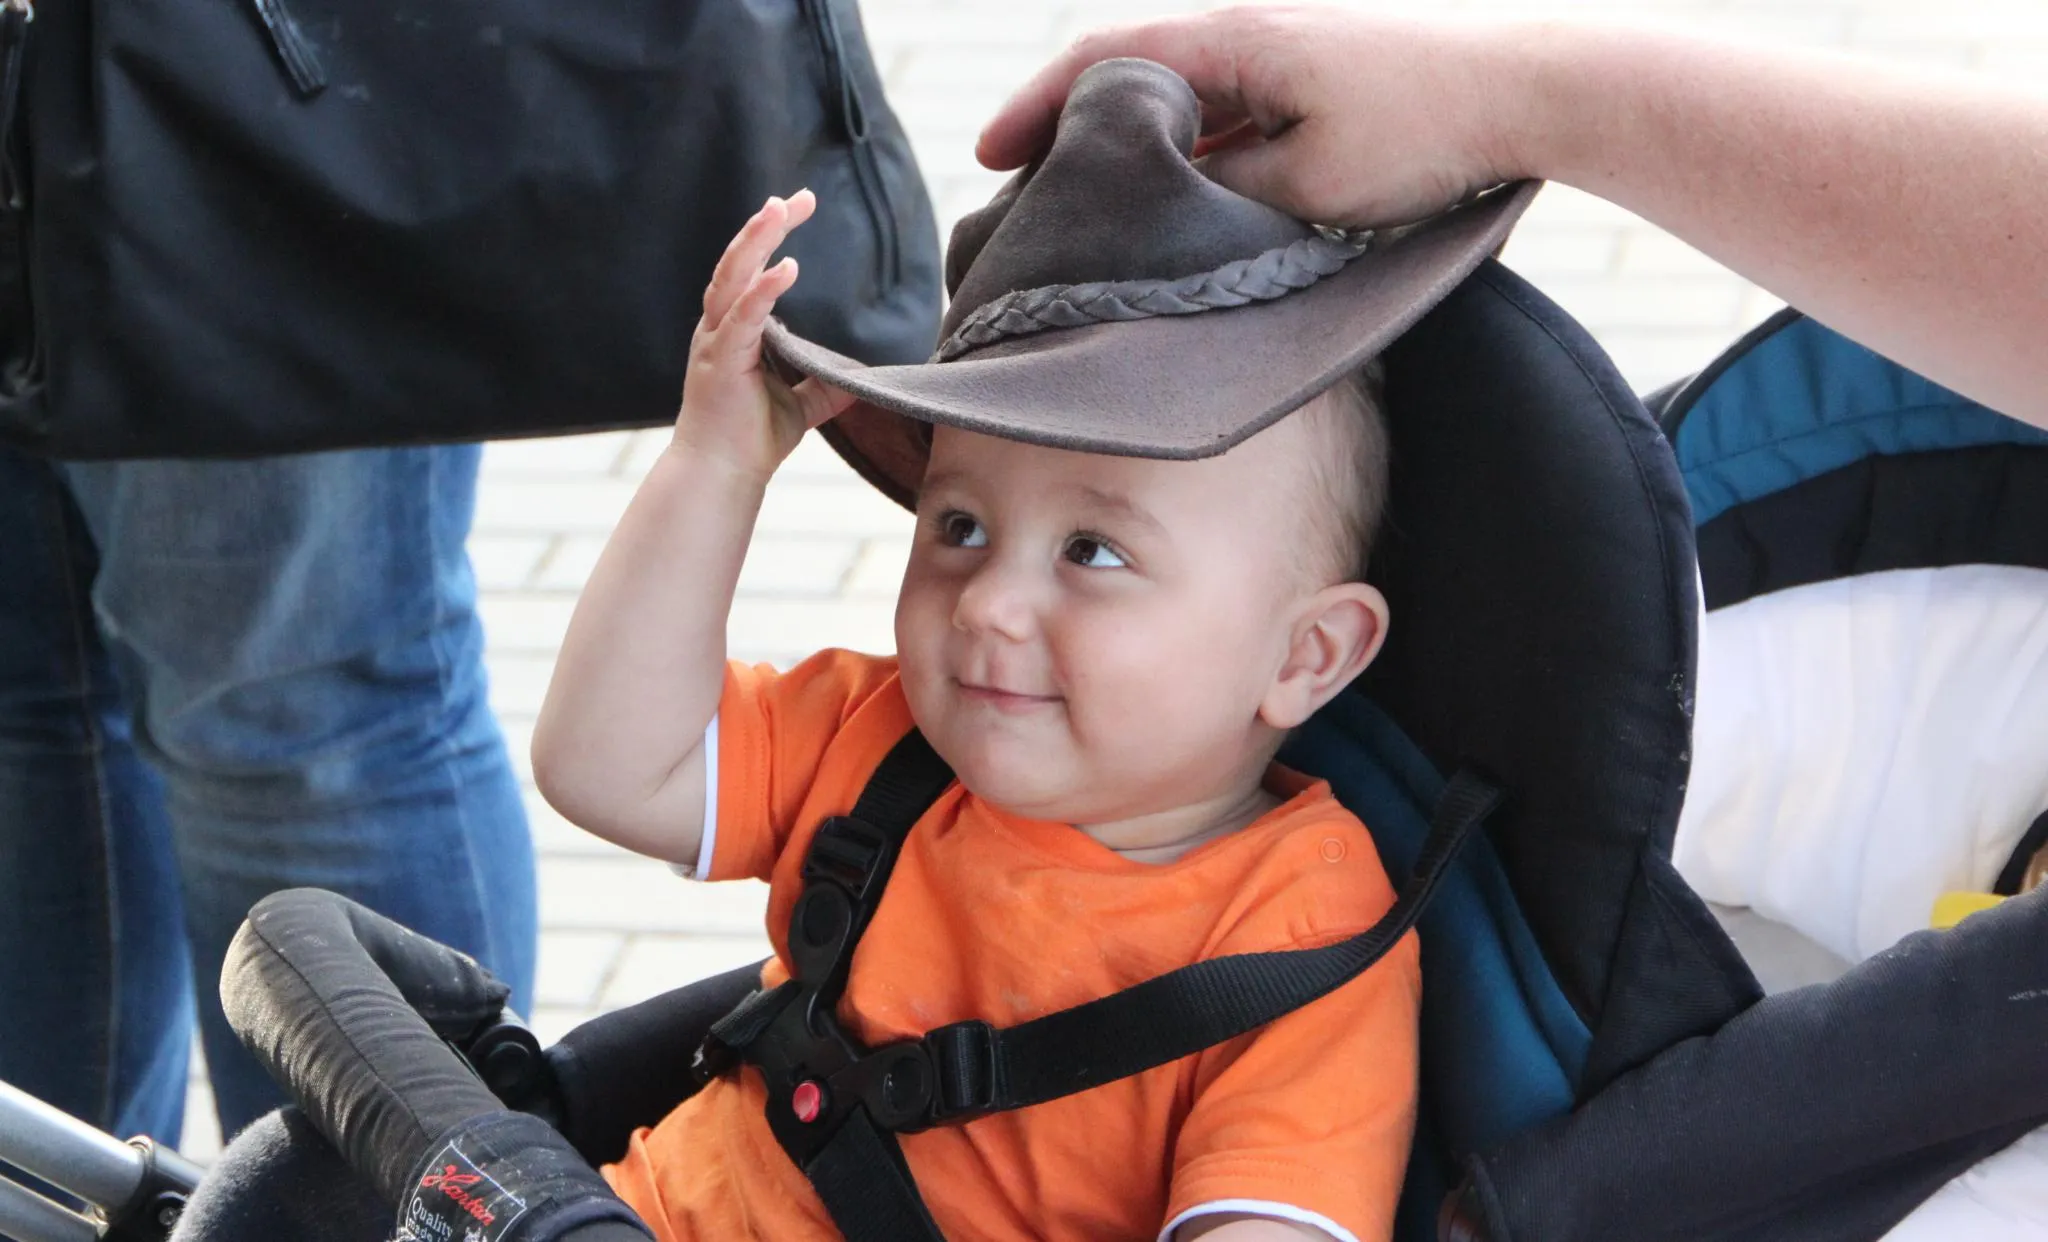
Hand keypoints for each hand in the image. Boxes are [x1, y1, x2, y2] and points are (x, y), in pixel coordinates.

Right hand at [675, 190, 854, 478]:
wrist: (722, 475)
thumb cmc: (750, 440)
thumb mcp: (801, 407)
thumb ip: (824, 385)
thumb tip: (861, 379)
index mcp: (733, 331)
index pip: (750, 271)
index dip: (770, 237)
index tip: (798, 206)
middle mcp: (719, 328)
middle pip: (737, 262)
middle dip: (765, 226)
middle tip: (797, 197)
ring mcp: (716, 342)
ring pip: (732, 278)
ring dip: (756, 242)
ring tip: (780, 211)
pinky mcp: (721, 361)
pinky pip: (743, 317)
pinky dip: (763, 290)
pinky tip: (786, 267)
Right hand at [977, 6, 1530, 229]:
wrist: (1535, 88)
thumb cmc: (1427, 129)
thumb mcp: (1306, 185)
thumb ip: (1224, 198)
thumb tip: (1167, 217)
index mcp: (1236, 39)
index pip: (1104, 63)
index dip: (1034, 108)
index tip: (987, 158)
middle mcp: (1254, 34)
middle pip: (1134, 80)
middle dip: (1073, 135)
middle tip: (1028, 196)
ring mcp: (1289, 56)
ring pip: (1186, 105)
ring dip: (1138, 153)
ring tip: (1097, 215)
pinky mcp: (1322, 83)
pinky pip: (1235, 118)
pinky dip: (1197, 158)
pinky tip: (1187, 210)